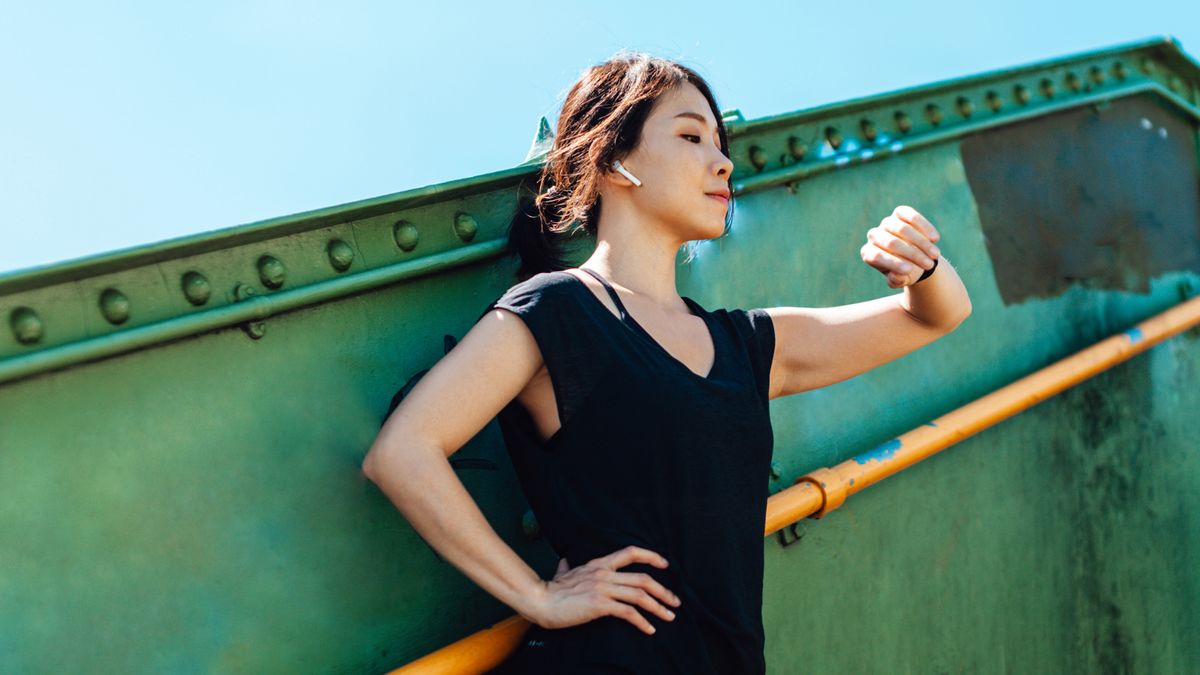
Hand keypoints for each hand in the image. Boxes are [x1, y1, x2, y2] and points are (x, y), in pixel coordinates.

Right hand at [523, 545, 681, 634]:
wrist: (540, 600)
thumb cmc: (550, 590)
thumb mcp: (562, 573)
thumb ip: (566, 567)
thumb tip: (564, 562)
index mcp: (599, 564)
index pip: (630, 552)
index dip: (651, 556)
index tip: (665, 565)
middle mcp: (604, 573)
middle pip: (642, 578)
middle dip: (663, 590)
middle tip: (674, 602)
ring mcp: (602, 588)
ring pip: (640, 595)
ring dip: (658, 607)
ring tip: (669, 617)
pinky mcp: (600, 605)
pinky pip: (628, 612)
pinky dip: (642, 622)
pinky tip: (649, 629)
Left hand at [860, 205, 941, 287]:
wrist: (915, 258)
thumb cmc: (905, 272)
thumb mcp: (901, 280)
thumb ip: (897, 280)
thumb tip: (897, 275)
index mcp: (869, 253)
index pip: (877, 256)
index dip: (893, 263)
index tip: (909, 271)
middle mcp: (874, 236)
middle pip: (891, 243)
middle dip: (912, 254)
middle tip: (929, 265)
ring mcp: (886, 222)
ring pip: (902, 229)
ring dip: (922, 243)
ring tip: (935, 255)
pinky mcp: (899, 213)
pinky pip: (911, 216)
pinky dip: (924, 227)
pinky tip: (935, 239)